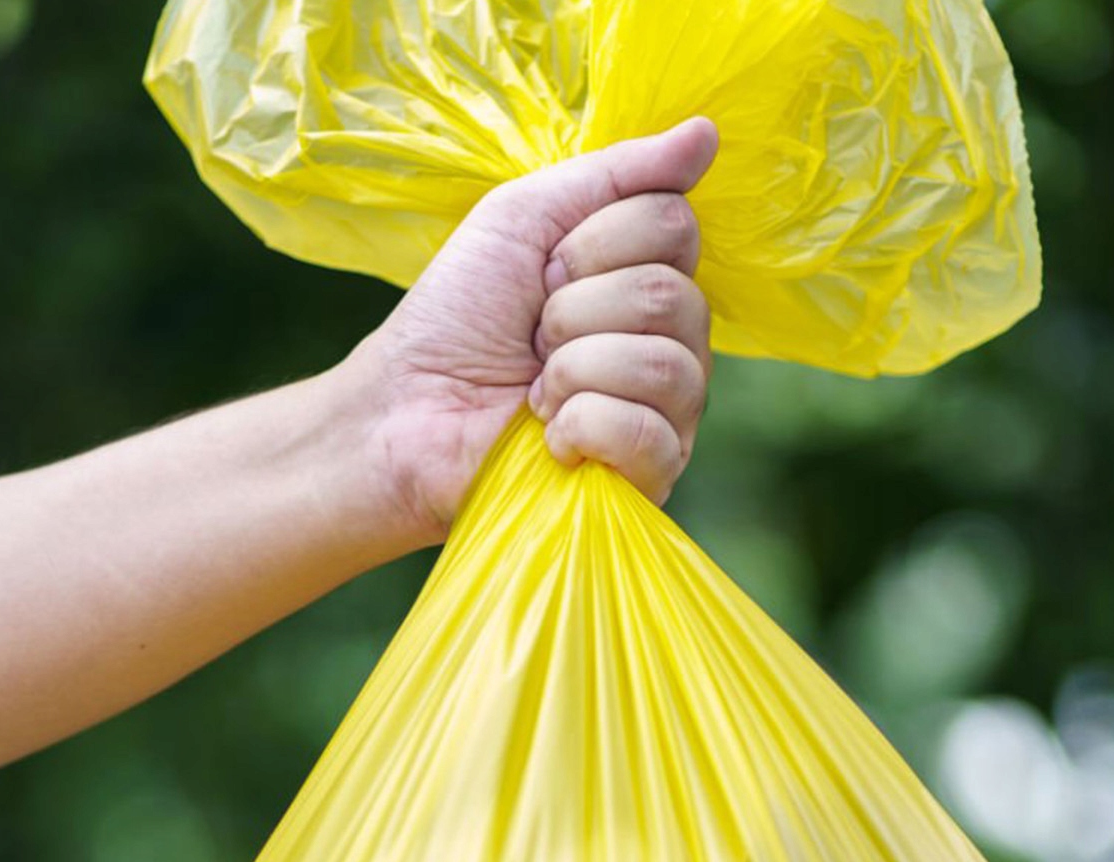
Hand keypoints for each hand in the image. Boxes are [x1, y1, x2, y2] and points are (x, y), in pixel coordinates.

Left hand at [352, 118, 718, 542]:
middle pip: (673, 295)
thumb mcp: (525, 218)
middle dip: (577, 309)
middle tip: (533, 336)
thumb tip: (705, 132)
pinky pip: (649, 435)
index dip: (594, 245)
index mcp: (650, 278)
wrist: (408, 410)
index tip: (541, 276)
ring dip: (576, 367)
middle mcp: (673, 342)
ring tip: (537, 389)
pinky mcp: (650, 477)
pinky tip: (550, 436)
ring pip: (665, 365)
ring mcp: (669, 414)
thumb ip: (615, 176)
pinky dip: (583, 426)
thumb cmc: (459, 317)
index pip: (675, 228)